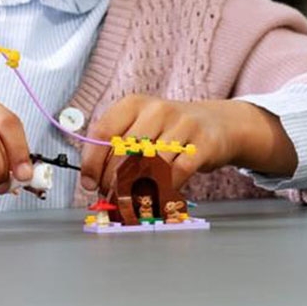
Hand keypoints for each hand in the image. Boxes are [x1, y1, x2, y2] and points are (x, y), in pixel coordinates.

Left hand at [79, 95, 295, 195]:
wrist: (216, 123)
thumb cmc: (168, 130)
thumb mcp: (140, 126)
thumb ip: (116, 147)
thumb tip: (93, 181)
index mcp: (133, 104)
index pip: (103, 132)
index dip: (92, 162)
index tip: (90, 184)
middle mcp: (156, 110)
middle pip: (124, 152)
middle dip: (113, 181)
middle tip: (112, 197)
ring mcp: (182, 125)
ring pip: (150, 165)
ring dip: (137, 190)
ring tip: (132, 201)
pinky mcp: (203, 145)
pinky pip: (176, 175)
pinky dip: (163, 192)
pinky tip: (157, 198)